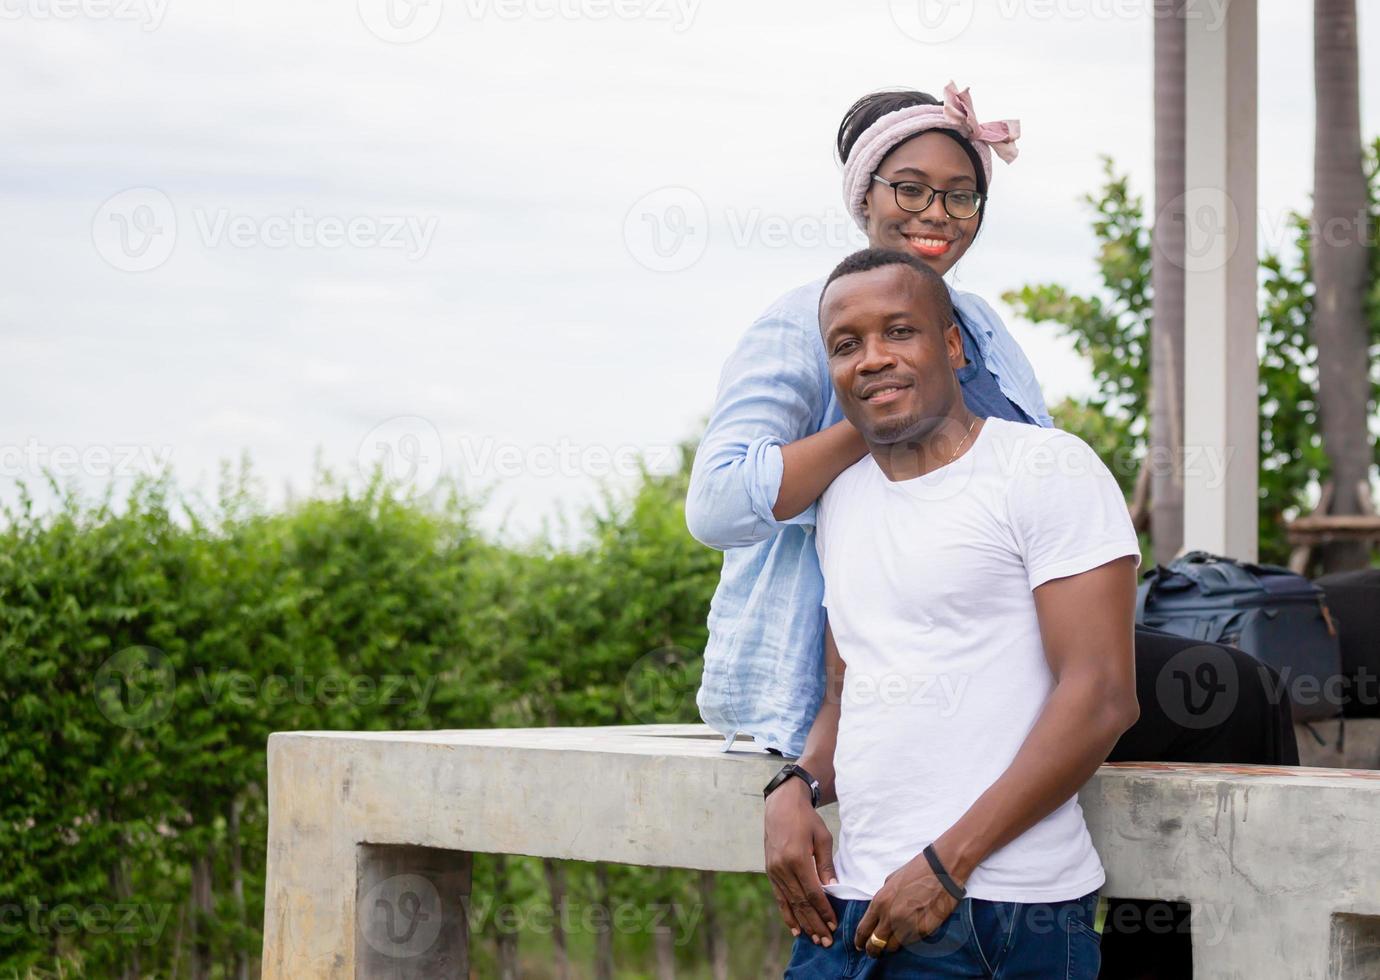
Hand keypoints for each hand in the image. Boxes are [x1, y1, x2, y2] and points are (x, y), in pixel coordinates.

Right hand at [764, 779, 837, 945]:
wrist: (781, 805)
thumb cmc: (806, 819)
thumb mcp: (822, 838)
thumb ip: (825, 866)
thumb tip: (833, 890)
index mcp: (796, 859)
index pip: (812, 893)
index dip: (823, 911)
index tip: (834, 925)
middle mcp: (782, 868)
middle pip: (800, 903)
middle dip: (815, 924)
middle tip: (826, 941)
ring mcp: (774, 871)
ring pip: (789, 903)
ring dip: (803, 923)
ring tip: (814, 939)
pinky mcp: (770, 871)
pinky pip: (779, 898)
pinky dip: (787, 914)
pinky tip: (795, 928)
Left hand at [854, 853, 958, 956]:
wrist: (942, 870)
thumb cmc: (916, 871)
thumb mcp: (891, 882)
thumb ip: (882, 900)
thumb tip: (879, 914)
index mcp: (880, 902)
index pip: (863, 930)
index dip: (859, 941)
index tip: (859, 946)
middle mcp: (891, 917)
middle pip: (875, 943)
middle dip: (873, 950)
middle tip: (874, 952)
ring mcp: (908, 926)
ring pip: (893, 947)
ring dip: (892, 945)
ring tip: (893, 942)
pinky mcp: (924, 931)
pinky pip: (911, 942)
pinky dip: (908, 940)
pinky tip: (910, 933)